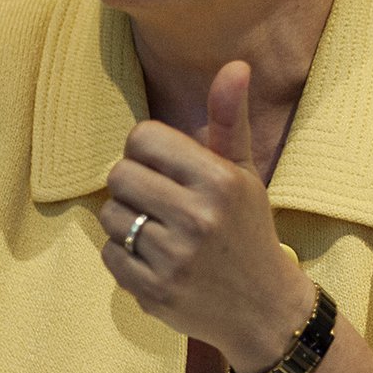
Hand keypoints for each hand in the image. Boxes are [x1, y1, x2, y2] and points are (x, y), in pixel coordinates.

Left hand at [99, 61, 312, 372]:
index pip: (143, 138)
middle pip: (120, 174)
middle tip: (159, 200)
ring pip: (111, 215)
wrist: (263, 309)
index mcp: (219, 180)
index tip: (164, 167)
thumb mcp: (243, 171)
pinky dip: (123, 255)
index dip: (146, 149)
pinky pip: (109, 255)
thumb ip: (229, 117)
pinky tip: (153, 258)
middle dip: (133, 184)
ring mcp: (175, 258)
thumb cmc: (247, 229)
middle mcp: (198, 217)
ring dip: (125, 220)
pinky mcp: (154, 292)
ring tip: (157, 230)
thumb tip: (236, 64)